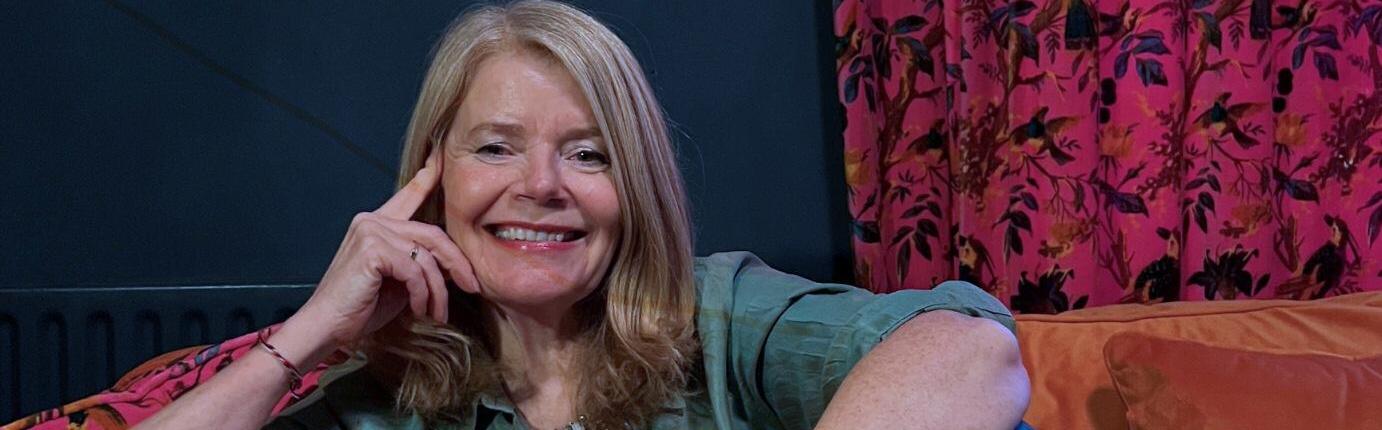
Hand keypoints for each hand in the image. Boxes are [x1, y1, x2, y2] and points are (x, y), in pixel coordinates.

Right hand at [294, 149, 479, 348]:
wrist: (327, 327)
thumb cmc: (360, 308)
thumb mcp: (399, 282)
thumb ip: (419, 263)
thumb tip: (452, 263)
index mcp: (376, 224)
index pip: (407, 196)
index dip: (427, 178)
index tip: (441, 159)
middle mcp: (372, 221)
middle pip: (433, 234)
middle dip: (457, 263)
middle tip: (473, 286)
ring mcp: (371, 231)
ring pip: (427, 257)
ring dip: (438, 290)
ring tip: (437, 312)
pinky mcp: (372, 249)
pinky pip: (415, 271)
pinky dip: (422, 295)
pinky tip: (418, 310)